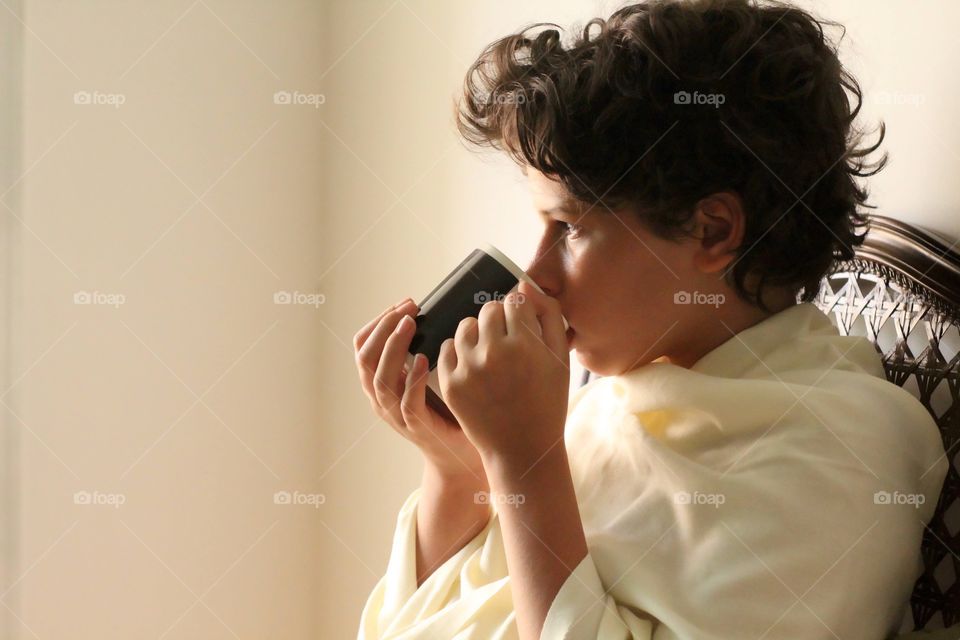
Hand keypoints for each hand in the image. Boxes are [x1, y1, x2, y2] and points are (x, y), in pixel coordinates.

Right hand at [354, 297, 487, 484]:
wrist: (459, 454)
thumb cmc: (445, 410)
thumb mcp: (424, 376)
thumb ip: (418, 351)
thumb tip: (427, 313)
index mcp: (379, 383)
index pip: (361, 346)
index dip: (378, 322)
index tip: (403, 304)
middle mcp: (381, 399)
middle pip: (365, 359)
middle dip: (384, 328)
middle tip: (408, 310)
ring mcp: (396, 416)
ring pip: (380, 380)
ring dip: (394, 348)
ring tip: (411, 325)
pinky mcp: (417, 429)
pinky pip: (406, 404)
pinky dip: (411, 380)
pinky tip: (422, 360)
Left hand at [437, 281, 569, 469]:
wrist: (522, 448)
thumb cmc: (546, 403)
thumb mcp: (560, 360)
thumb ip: (549, 317)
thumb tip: (524, 286)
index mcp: (525, 345)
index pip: (515, 301)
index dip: (520, 311)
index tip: (522, 325)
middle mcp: (494, 353)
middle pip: (489, 310)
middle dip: (499, 318)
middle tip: (506, 338)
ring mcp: (469, 369)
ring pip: (466, 326)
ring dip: (477, 332)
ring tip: (488, 350)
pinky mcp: (451, 384)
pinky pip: (447, 348)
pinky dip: (459, 351)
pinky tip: (472, 363)